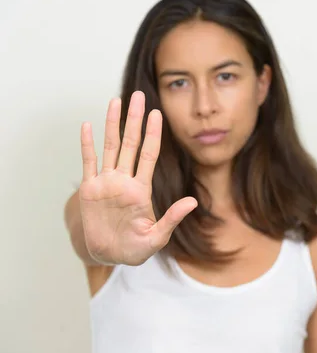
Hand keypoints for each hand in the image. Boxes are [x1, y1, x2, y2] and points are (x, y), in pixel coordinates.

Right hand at [78, 91, 196, 264]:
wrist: (109, 256)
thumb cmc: (135, 249)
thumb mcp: (157, 236)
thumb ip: (172, 218)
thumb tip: (193, 202)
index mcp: (141, 189)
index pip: (149, 154)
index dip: (153, 134)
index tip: (158, 113)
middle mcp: (125, 180)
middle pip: (130, 143)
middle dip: (135, 119)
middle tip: (139, 96)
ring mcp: (106, 183)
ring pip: (110, 146)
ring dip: (112, 124)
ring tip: (115, 101)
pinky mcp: (89, 190)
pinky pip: (88, 162)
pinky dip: (87, 144)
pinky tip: (87, 125)